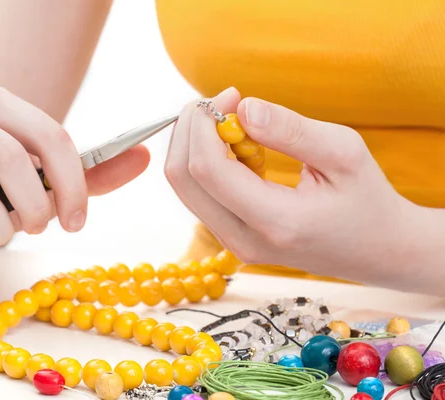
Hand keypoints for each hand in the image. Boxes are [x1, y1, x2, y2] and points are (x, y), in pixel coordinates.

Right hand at [0, 87, 148, 260]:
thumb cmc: (2, 180)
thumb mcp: (48, 170)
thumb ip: (94, 168)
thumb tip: (146, 156)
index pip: (51, 137)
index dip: (74, 184)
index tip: (79, 221)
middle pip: (11, 160)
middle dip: (38, 207)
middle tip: (42, 226)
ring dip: (4, 230)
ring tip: (5, 232)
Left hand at [165, 87, 415, 285]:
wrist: (376, 250)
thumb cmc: (366, 198)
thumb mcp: (345, 153)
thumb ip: (291, 130)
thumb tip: (243, 108)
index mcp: (275, 222)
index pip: (207, 170)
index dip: (204, 124)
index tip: (230, 95)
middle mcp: (244, 241)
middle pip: (183, 180)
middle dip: (190, 130)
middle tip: (222, 101)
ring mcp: (234, 245)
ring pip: (186, 188)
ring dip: (195, 145)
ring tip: (232, 120)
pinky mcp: (232, 239)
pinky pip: (200, 195)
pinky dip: (207, 162)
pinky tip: (238, 147)